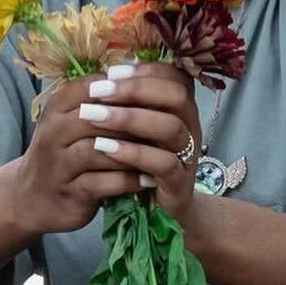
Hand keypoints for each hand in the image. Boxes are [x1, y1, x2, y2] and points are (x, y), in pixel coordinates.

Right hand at [8, 75, 147, 236]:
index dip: (127, 89)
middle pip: (96, 116)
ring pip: (98, 150)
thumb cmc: (65, 153)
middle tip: (166, 122)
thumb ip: (101, 100)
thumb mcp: (74, 120)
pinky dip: (128, 181)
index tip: (157, 94)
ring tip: (161, 152)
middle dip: (133, 120)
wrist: (33, 198)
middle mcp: (54, 132)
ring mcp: (60, 164)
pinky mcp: (70, 192)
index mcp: (58, 107)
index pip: (92, 87)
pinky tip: (149, 180)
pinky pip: (102, 184)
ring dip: (133, 151)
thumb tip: (143, 73)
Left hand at [76, 61, 202, 223]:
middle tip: (99, 92)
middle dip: (135, 89)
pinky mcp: (180, 183)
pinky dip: (134, 153)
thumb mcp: (136, 131)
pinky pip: (164, 164)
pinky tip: (106, 148)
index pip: (173, 76)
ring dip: (130, 119)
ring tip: (95, 117)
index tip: (110, 72)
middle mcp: (190, 128)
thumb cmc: (143, 166)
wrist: (162, 213)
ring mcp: (188, 155)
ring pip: (171, 127)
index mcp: (181, 110)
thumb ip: (129, 105)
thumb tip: (106, 73)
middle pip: (176, 96)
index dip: (143, 71)